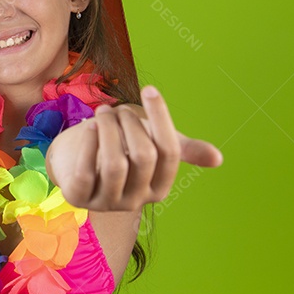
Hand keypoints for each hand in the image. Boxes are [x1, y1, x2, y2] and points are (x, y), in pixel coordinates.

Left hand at [45, 85, 222, 210]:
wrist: (75, 160)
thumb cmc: (121, 149)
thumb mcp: (152, 146)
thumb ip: (182, 149)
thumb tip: (218, 158)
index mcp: (160, 188)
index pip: (169, 153)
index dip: (161, 118)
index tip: (149, 89)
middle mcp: (136, 201)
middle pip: (144, 156)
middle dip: (131, 124)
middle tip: (118, 109)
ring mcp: (107, 203)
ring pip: (116, 164)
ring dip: (110, 129)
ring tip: (103, 112)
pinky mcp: (79, 198)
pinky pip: (86, 172)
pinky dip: (90, 144)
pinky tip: (90, 126)